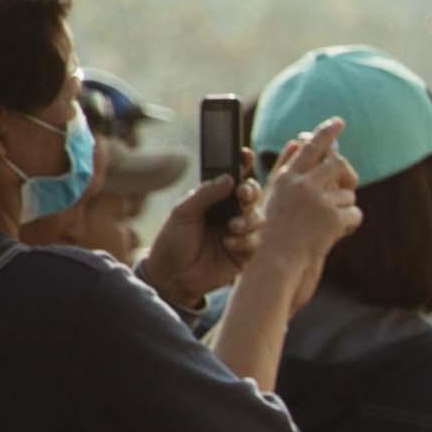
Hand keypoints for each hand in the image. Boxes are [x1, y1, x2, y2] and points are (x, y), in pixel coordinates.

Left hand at [139, 167, 258, 310]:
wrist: (172, 276)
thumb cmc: (173, 241)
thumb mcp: (183, 213)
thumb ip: (206, 194)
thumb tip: (229, 178)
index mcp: (214, 200)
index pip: (233, 178)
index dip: (242, 164)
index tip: (246, 155)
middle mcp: (230, 213)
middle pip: (252, 194)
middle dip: (251, 192)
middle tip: (243, 195)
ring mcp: (239, 232)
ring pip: (259, 218)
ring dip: (249, 220)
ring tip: (233, 227)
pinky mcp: (245, 253)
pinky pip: (256, 242)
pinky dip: (245, 241)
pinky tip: (229, 244)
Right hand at [247, 119, 360, 275]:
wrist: (274, 264)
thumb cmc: (272, 234)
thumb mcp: (274, 197)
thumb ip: (287, 169)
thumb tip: (299, 140)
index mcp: (286, 178)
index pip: (309, 146)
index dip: (325, 132)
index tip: (338, 121)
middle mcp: (301, 184)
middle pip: (337, 163)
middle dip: (347, 173)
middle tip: (349, 181)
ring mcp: (317, 199)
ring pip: (348, 194)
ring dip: (343, 209)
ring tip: (325, 226)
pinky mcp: (331, 217)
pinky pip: (355, 215)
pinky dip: (350, 226)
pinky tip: (334, 235)